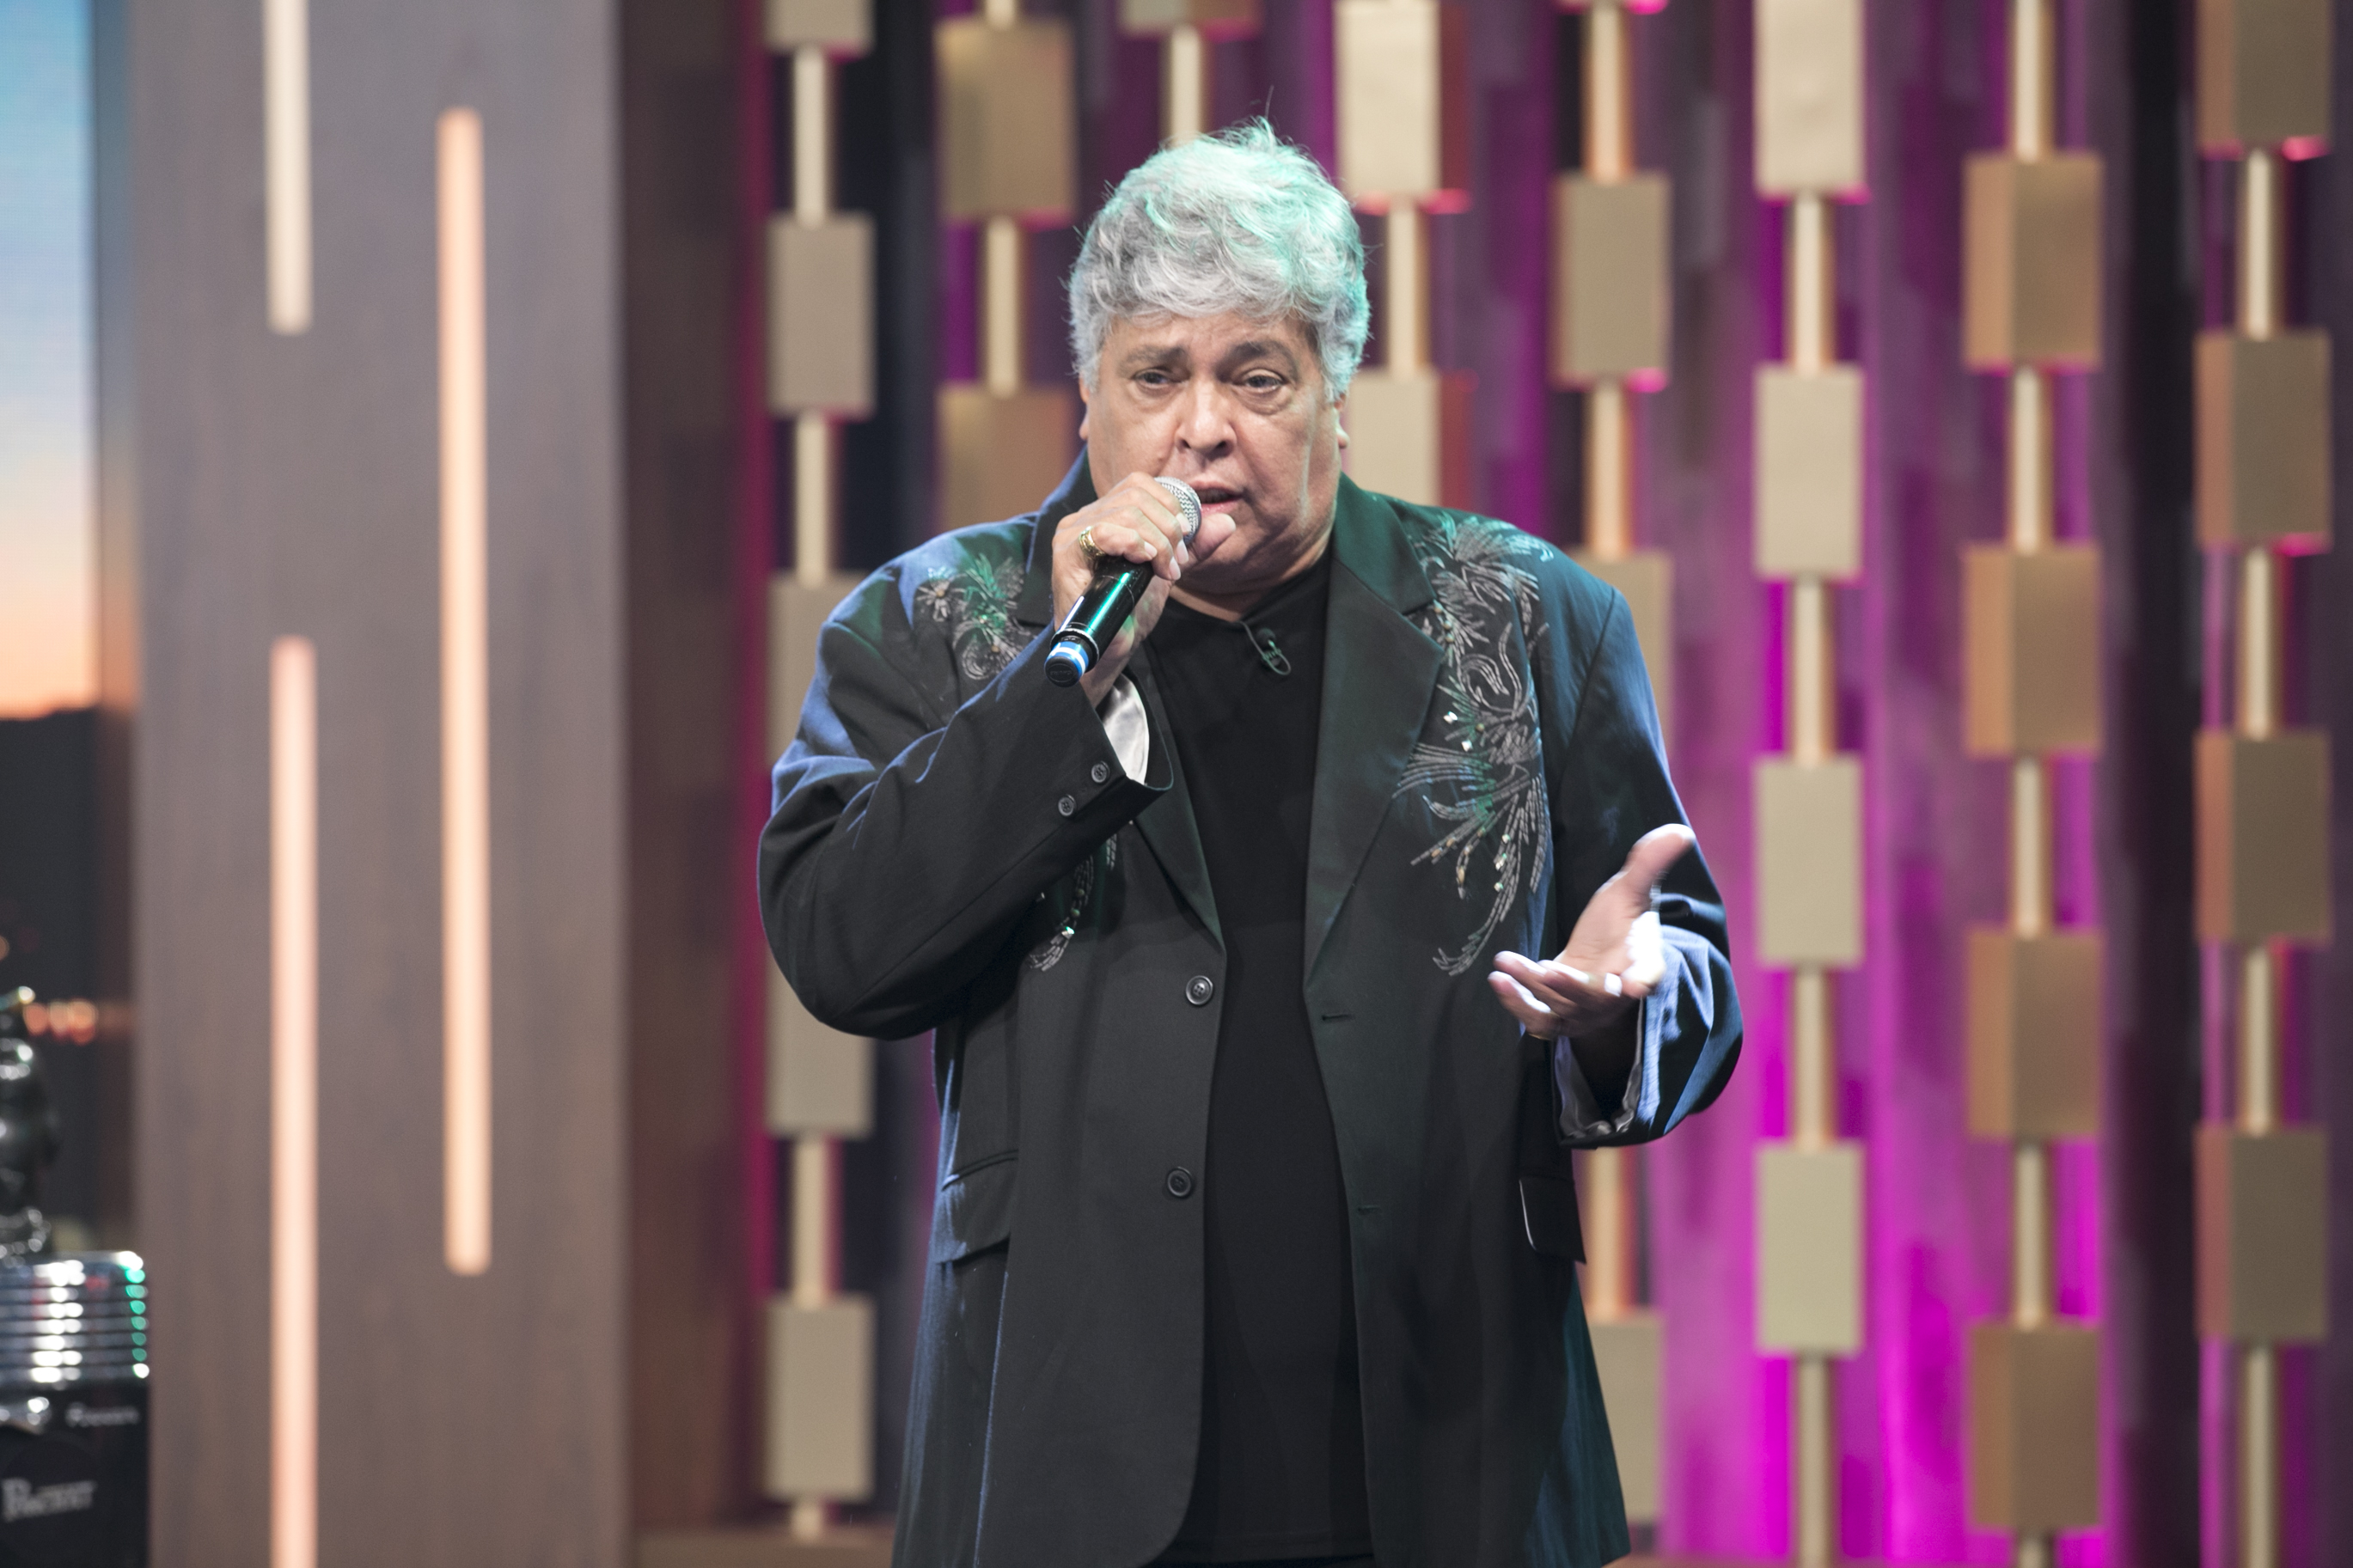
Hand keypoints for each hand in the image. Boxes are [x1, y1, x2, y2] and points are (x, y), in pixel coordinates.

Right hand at [1052, 474, 1235, 703]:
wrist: (1110, 647)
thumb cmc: (1130, 609)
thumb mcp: (1168, 570)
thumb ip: (1194, 547)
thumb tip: (1227, 522)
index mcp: (1104, 514)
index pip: (1138, 484)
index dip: (1169, 505)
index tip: (1185, 538)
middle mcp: (1084, 517)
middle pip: (1135, 496)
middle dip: (1168, 529)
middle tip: (1177, 564)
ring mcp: (1072, 534)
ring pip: (1125, 512)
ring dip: (1157, 542)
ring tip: (1164, 572)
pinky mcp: (1067, 554)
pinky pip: (1103, 531)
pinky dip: (1134, 543)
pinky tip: (1146, 563)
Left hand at [1487, 824, 1694, 1040]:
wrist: (1600, 955)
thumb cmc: (1620, 922)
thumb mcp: (1631, 890)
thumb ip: (1649, 864)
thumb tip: (1679, 831)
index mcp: (1642, 962)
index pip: (1648, 973)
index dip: (1643, 978)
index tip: (1637, 985)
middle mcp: (1616, 994)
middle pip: (1598, 998)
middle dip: (1573, 988)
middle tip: (1547, 972)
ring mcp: (1586, 1010)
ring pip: (1562, 1008)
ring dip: (1532, 987)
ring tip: (1506, 963)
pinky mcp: (1559, 1015)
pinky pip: (1539, 1020)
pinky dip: (1517, 1004)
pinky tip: (1498, 979)